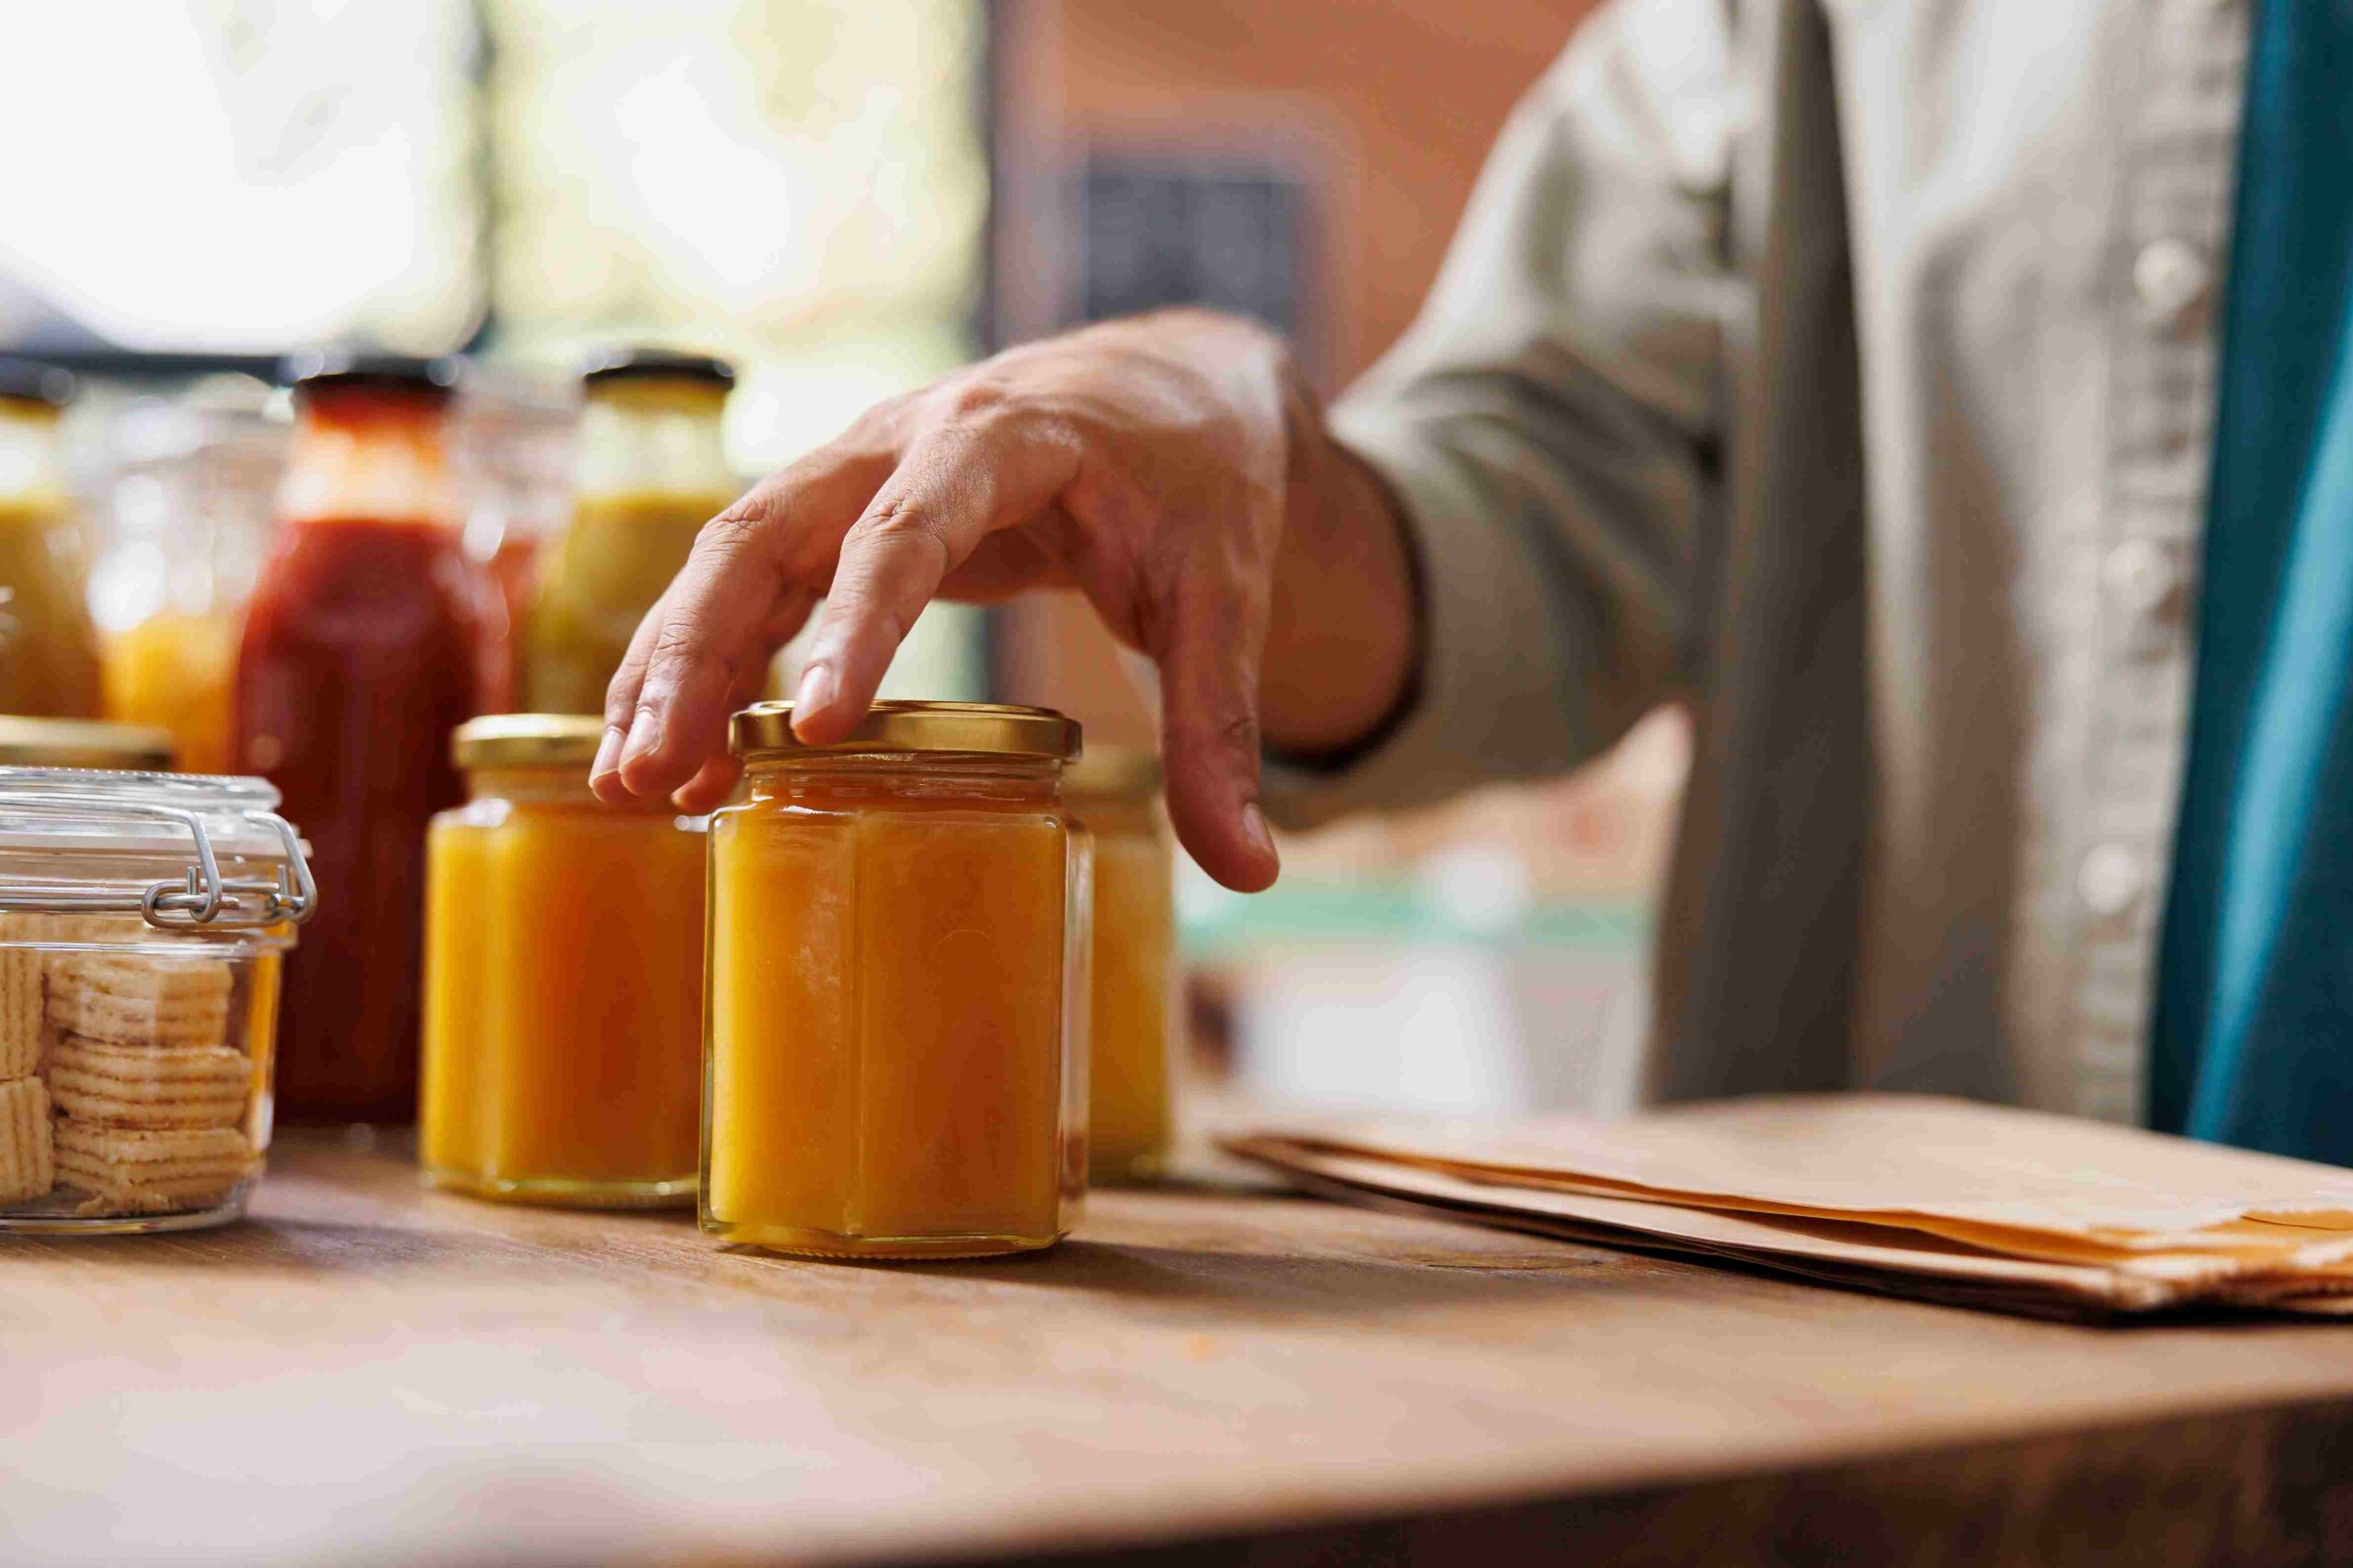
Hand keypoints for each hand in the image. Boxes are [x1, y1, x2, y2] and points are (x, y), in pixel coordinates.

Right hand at [591, 308, 1413, 892]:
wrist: (1171, 387)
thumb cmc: (1197, 479)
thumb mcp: (1227, 593)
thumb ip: (1224, 726)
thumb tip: (1250, 872)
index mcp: (1006, 437)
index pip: (913, 525)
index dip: (860, 621)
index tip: (816, 726)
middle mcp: (904, 439)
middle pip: (770, 531)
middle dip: (701, 651)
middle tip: (657, 771)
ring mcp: (857, 469)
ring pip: (731, 555)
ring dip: (674, 662)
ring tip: (633, 783)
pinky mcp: (842, 514)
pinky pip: (748, 579)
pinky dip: (703, 658)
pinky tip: (672, 753)